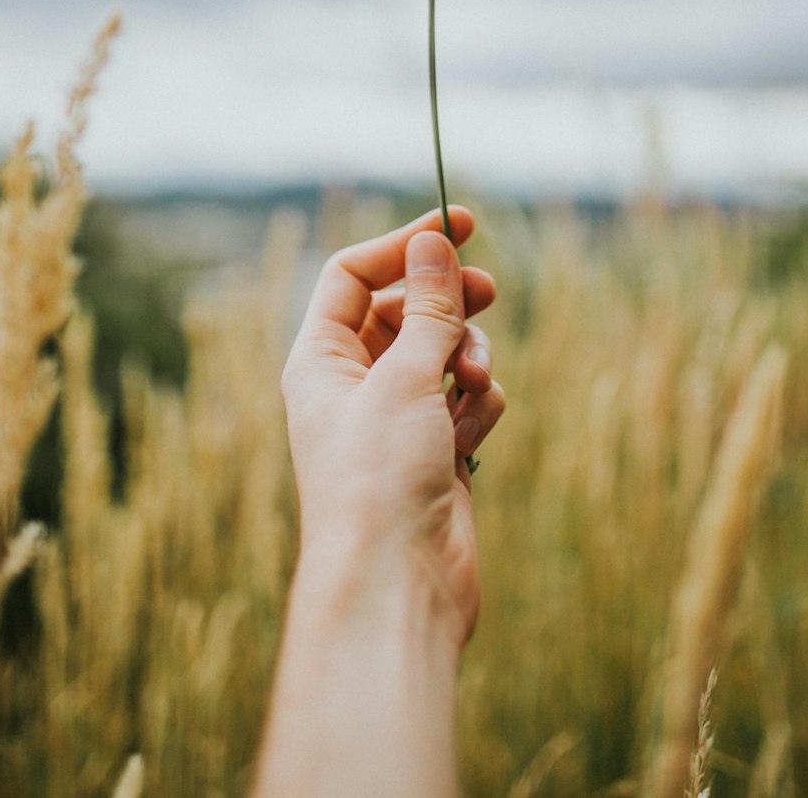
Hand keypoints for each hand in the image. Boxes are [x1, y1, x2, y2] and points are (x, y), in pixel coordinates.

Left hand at [280, 205, 504, 648]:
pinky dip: (478, 406)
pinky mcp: (434, 454)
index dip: (404, 245)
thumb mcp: (405, 376)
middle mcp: (353, 386)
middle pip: (404, 311)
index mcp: (321, 360)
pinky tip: (473, 433)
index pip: (355, 276)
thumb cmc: (379, 479)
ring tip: (475, 381)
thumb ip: (427, 306)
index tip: (461, 222)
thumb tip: (434, 241)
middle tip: (486, 290)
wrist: (396, 586)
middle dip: (447, 300)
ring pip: (443, 354)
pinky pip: (466, 402)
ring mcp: (395, 421)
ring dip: (468, 357)